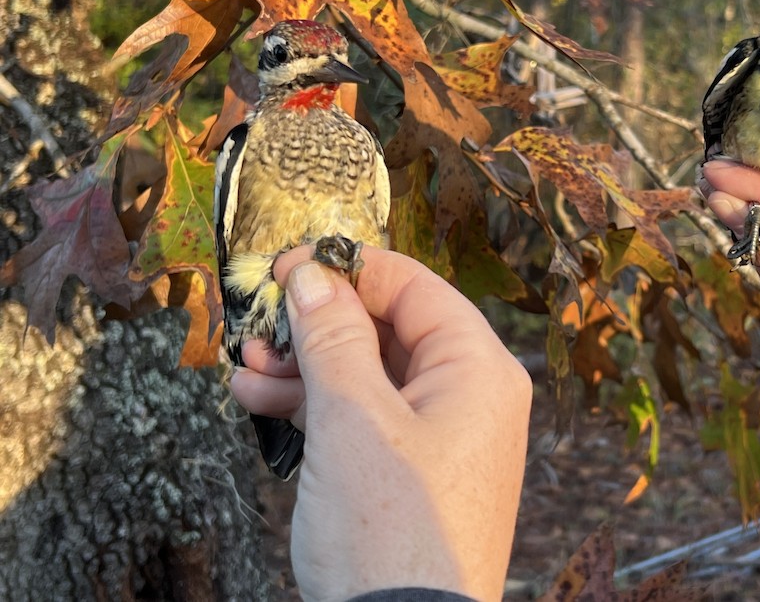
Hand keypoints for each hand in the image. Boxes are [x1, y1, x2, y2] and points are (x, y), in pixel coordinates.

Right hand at [230, 246, 531, 601]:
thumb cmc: (390, 529)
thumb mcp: (352, 420)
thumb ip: (333, 338)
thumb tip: (314, 276)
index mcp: (479, 369)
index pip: (414, 287)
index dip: (347, 269)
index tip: (286, 265)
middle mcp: (471, 395)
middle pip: (388, 329)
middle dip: (317, 324)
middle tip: (257, 322)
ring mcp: (443, 436)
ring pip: (369, 374)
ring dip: (306, 365)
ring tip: (245, 367)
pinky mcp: (413, 472)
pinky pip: (366, 417)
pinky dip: (318, 406)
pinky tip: (261, 399)